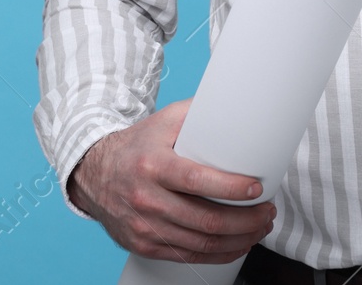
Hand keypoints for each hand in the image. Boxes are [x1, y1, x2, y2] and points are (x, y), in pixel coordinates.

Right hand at [69, 98, 276, 263]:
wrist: (95, 174)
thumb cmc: (137, 146)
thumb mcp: (163, 122)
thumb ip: (199, 113)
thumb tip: (237, 104)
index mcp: (153, 165)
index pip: (196, 181)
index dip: (231, 189)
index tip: (256, 188)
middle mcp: (146, 199)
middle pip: (205, 219)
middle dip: (246, 220)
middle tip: (267, 211)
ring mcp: (144, 227)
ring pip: (202, 242)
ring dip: (239, 239)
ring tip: (260, 227)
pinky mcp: (145, 245)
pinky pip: (188, 257)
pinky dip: (219, 254)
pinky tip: (237, 244)